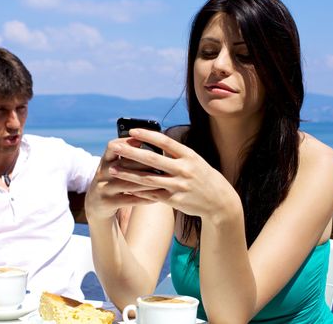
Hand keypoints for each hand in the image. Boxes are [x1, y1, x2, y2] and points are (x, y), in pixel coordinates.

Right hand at [85, 137, 159, 222]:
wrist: (95, 204)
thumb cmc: (112, 182)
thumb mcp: (114, 168)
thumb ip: (127, 158)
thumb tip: (152, 143)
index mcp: (104, 161)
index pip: (112, 146)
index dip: (127, 142)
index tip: (144, 140)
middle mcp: (102, 173)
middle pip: (123, 164)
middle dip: (144, 163)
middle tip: (163, 163)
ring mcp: (103, 188)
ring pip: (127, 183)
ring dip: (147, 181)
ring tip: (163, 180)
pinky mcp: (107, 203)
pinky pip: (129, 200)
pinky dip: (144, 198)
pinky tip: (157, 197)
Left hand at [107, 129, 240, 218]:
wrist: (219, 201)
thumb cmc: (202, 176)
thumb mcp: (194, 160)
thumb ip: (175, 152)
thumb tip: (154, 138)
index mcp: (189, 156)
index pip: (165, 142)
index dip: (148, 135)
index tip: (132, 131)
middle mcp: (184, 169)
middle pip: (152, 159)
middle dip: (131, 153)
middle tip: (115, 147)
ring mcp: (179, 186)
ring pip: (148, 179)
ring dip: (128, 174)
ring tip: (113, 169)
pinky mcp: (175, 200)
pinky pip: (152, 195)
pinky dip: (138, 191)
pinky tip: (125, 188)